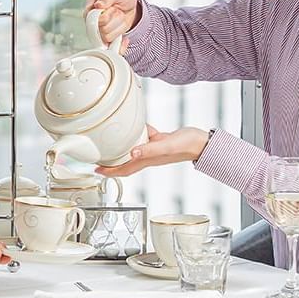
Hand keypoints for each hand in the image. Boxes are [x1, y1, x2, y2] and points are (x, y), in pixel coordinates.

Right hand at [83, 0, 141, 53]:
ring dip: (118, 26)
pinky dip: (120, 39)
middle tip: (117, 10)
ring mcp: (99, 30)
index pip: (91, 17)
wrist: (132, 5)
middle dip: (114, 18)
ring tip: (119, 16)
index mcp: (90, 6)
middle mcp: (92, 19)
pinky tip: (123, 31)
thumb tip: (98, 5)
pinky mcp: (106, 38)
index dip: (105, 14)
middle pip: (100, 27)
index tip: (113, 7)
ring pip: (106, 36)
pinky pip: (111, 44)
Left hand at [95, 125, 210, 176]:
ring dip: (122, 149)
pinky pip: (145, 138)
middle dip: (111, 163)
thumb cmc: (187, 146)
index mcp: (148, 160)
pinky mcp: (160, 141)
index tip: (96, 170)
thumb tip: (133, 153)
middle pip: (125, 162)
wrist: (202, 142)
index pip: (124, 170)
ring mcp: (154, 149)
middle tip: (98, 158)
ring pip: (133, 150)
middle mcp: (149, 156)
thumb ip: (150, 149)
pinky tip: (137, 125)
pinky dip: (138, 132)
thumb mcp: (166, 146)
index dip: (109, 172)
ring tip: (111, 143)